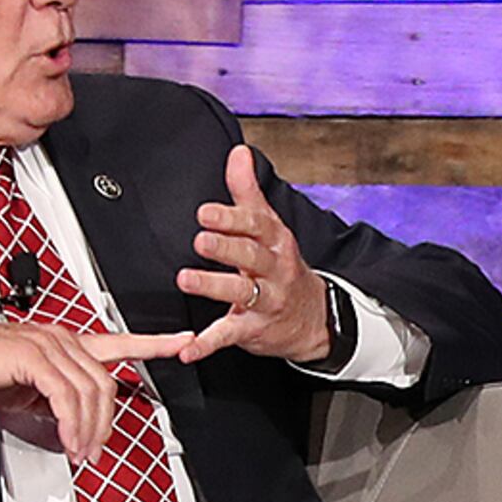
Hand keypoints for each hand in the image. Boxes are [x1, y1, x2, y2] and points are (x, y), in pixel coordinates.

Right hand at [0, 316, 187, 468]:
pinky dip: (72, 423)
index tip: (183, 342)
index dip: (153, 343)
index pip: (118, 342)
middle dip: (106, 423)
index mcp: (65, 343)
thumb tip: (74, 427)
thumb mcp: (26, 390)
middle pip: (105, 384)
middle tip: (96, 451)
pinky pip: (66, 396)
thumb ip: (55, 402)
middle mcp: (63, 339)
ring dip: (89, 430)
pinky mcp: (34, 356)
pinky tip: (68, 439)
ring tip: (81, 452)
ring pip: (90, 392)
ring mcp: (50, 345)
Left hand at [175, 144, 333, 363]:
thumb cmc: (282, 267)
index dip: (232, 218)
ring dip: (213, 286)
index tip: (207, 212)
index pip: (256, 226)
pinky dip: (207, 344)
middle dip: (226, 248)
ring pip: (241, 293)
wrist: (315, 319)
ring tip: (186, 280)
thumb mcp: (271, 227)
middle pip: (250, 257)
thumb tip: (238, 153)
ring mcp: (266, 301)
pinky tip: (188, 348)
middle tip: (200, 240)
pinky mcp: (254, 329)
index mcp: (275, 241)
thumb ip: (248, 191)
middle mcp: (274, 270)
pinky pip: (229, 335)